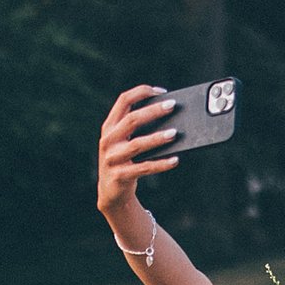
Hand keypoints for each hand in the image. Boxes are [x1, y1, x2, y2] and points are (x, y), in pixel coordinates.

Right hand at [97, 85, 180, 214]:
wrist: (111, 193)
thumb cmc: (124, 161)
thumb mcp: (124, 141)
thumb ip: (137, 127)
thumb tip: (168, 113)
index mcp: (110, 126)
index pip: (123, 100)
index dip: (142, 92)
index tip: (161, 92)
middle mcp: (108, 140)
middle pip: (132, 120)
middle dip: (153, 111)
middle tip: (172, 106)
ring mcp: (112, 158)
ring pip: (137, 144)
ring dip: (157, 138)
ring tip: (174, 133)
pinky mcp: (120, 175)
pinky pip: (144, 168)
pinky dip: (161, 164)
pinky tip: (175, 160)